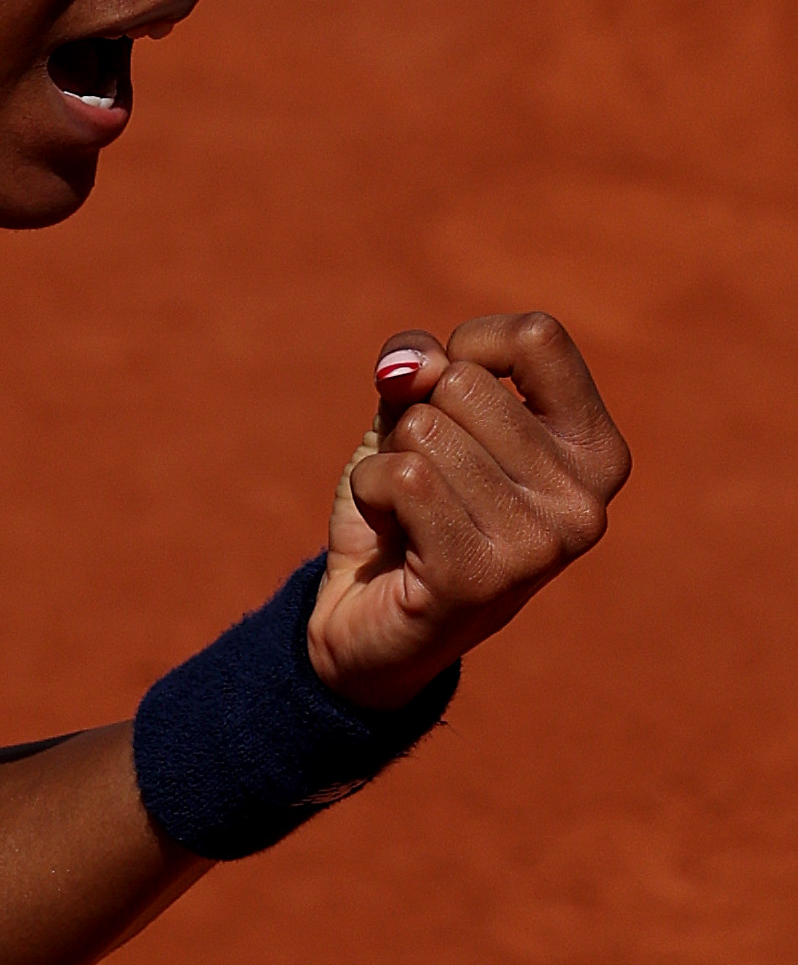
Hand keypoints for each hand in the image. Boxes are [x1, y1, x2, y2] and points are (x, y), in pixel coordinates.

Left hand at [306, 310, 627, 710]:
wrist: (366, 627)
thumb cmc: (404, 513)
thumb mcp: (412, 419)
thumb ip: (418, 368)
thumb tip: (411, 363)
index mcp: (597, 451)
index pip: (537, 337)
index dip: (467, 348)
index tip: (447, 400)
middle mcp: (587, 500)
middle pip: (466, 385)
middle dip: (416, 422)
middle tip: (424, 487)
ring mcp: (540, 545)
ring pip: (426, 429)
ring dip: (390, 463)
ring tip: (410, 516)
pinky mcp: (479, 578)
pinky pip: (403, 478)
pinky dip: (370, 492)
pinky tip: (390, 535)